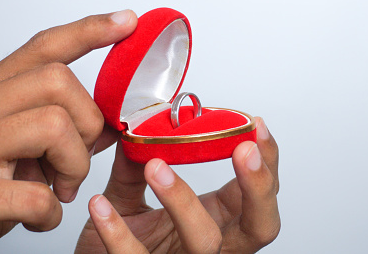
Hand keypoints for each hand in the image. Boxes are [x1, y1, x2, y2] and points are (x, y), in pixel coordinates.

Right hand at [0, 10, 136, 252]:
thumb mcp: (15, 149)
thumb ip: (57, 131)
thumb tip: (108, 125)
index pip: (43, 47)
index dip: (90, 31)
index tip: (126, 22)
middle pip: (58, 80)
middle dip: (88, 122)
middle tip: (78, 158)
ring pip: (54, 124)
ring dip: (75, 166)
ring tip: (61, 189)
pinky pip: (38, 194)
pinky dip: (51, 213)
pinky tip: (39, 219)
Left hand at [76, 118, 279, 253]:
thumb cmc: (124, 240)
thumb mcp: (131, 198)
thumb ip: (134, 168)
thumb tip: (135, 128)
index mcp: (219, 219)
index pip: (257, 193)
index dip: (266, 162)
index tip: (257, 125)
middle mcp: (214, 246)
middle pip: (259, 226)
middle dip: (258, 188)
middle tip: (243, 150)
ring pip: (205, 241)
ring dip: (183, 201)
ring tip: (155, 166)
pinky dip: (118, 233)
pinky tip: (101, 205)